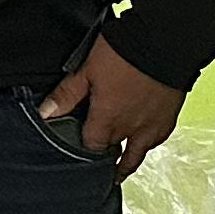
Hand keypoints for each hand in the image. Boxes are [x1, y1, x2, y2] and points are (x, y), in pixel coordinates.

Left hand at [38, 35, 183, 172]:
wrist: (164, 42)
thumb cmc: (126, 52)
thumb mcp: (86, 70)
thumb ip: (67, 95)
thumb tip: (45, 113)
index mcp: (109, 119)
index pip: (92, 147)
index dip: (82, 151)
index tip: (75, 153)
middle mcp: (132, 129)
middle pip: (112, 151)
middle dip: (102, 154)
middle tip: (93, 157)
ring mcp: (153, 127)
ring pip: (137, 155)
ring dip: (125, 160)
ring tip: (116, 170)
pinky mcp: (168, 120)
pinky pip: (155, 142)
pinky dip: (145, 146)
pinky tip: (140, 145)